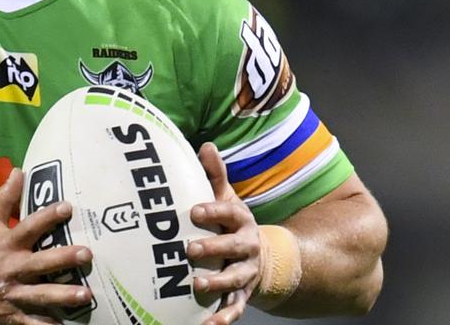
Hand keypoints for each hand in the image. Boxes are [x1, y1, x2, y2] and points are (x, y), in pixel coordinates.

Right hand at [0, 168, 92, 323]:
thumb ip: (4, 198)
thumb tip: (18, 170)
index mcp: (6, 244)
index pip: (28, 227)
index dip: (47, 217)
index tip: (67, 207)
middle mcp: (11, 269)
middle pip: (39, 263)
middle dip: (62, 258)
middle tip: (86, 253)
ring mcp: (12, 294)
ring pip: (40, 295)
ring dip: (62, 296)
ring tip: (85, 295)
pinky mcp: (11, 316)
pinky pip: (32, 323)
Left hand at [189, 142, 260, 324]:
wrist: (262, 257)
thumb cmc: (231, 224)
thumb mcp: (226, 199)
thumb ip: (214, 175)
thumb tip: (205, 146)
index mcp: (241, 221)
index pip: (229, 213)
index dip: (213, 210)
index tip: (193, 210)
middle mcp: (247, 247)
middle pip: (233, 247)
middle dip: (213, 247)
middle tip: (190, 249)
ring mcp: (246, 272)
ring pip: (234, 279)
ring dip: (217, 283)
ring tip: (197, 285)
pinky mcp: (243, 294)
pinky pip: (235, 307)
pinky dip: (223, 317)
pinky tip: (207, 324)